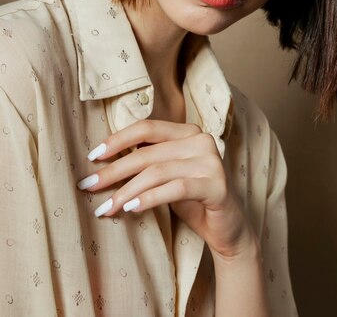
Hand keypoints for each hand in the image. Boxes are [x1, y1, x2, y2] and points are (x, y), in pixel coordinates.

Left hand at [77, 119, 253, 257]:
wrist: (227, 229)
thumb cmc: (192, 200)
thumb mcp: (167, 175)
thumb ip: (148, 160)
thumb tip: (104, 158)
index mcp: (188, 131)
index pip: (147, 128)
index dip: (118, 139)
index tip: (92, 156)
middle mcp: (201, 140)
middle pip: (148, 152)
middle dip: (114, 170)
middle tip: (88, 186)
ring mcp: (211, 161)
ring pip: (158, 172)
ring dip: (126, 190)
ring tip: (106, 207)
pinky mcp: (217, 185)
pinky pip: (176, 188)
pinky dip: (150, 198)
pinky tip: (131, 208)